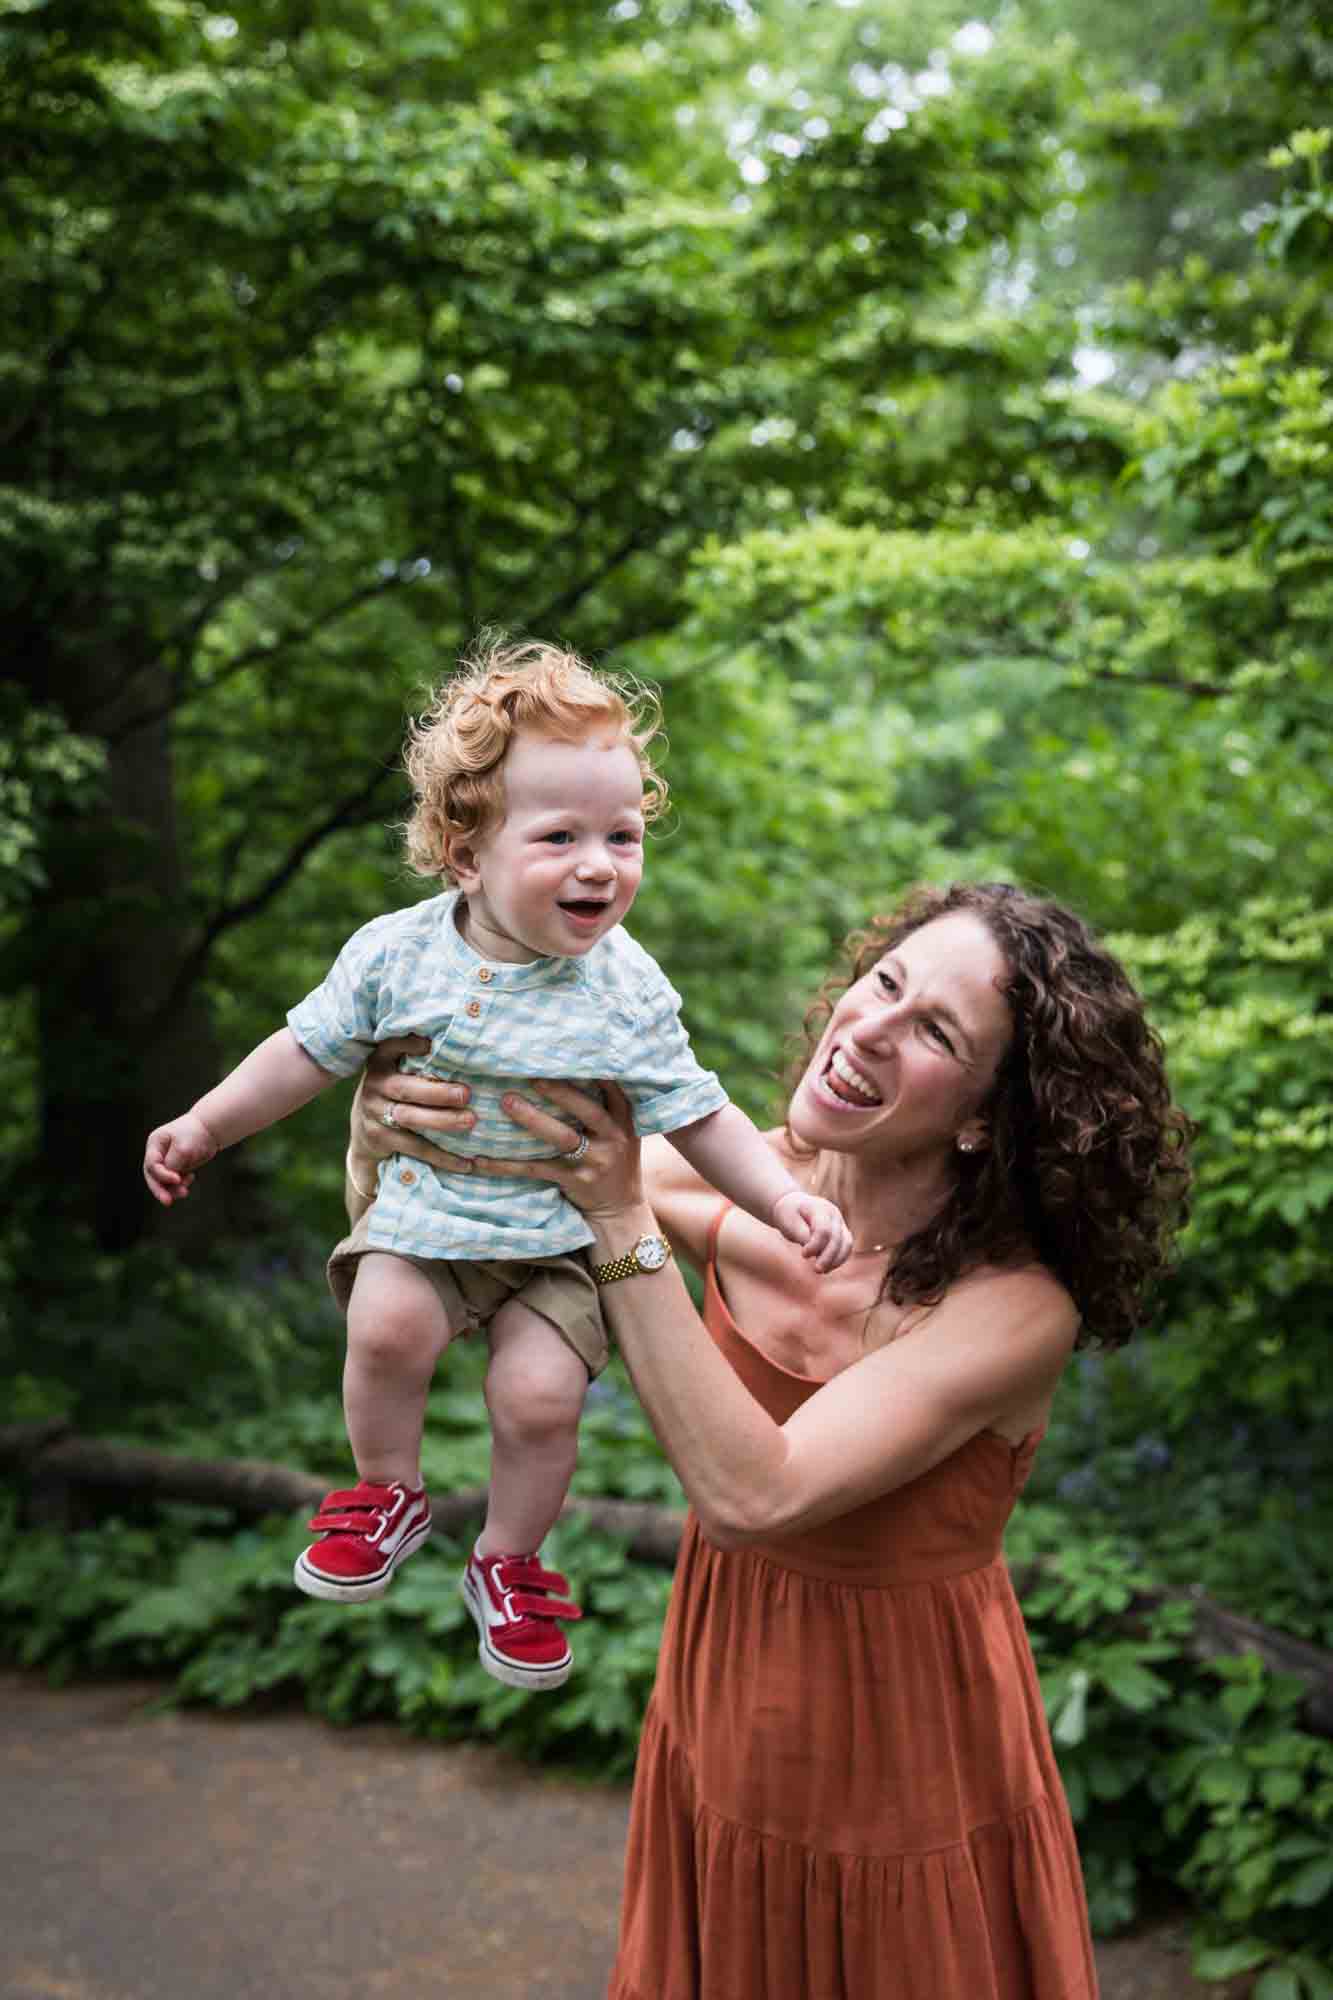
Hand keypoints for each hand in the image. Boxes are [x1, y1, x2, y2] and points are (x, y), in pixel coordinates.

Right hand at [144, 1111, 217, 1205]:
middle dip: (160, 1190)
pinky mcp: (176, 1168)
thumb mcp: (184, 1148)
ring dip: (172, 1189)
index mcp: (155, 1143)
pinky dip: (181, 1184)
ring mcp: (166, 1161)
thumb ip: (173, 1164)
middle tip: (168, 1202)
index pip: (152, 1164)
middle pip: (153, 1176)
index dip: (162, 1175)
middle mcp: (157, 1154)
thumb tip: (168, 1180)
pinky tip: (191, 1178)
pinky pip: (174, 1182)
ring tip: (185, 1193)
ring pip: (164, 1181)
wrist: (210, 1129)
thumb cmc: (195, 1134)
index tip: (177, 1179)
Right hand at [352, 1036, 475, 1169]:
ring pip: (409, 1118)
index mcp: (381, 1062)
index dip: (408, 1044)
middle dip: (438, 1092)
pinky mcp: (380, 1138)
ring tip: (470, 1121)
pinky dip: (440, 1155)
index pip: (391, 1047)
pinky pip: (414, 1147)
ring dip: (441, 1120)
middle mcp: (374, 1084)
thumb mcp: (398, 1070)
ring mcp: (374, 1113)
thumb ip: (419, 1060)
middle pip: (406, 1088)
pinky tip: (465, 1161)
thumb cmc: (395, 1092)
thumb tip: (463, 1042)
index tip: (429, 1044)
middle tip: (466, 1094)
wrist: (365, 1132)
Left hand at [463, 1078, 645, 1219]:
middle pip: (586, 1110)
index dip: (592, 1069)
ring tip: (507, 1103)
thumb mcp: (619, 1129)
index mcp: (622, 1118)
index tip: (568, 1050)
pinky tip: (482, 1159)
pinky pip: (537, 1169)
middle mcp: (614, 1137)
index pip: (611, 1087)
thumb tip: (571, 1065)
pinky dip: (508, 1164)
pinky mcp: (575, 1181)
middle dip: (559, 1092)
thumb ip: (603, 1103)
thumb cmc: (613, 1158)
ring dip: (533, 1120)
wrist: (619, 1207)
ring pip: (562, 1137)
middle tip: (532, 1075)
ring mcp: (596, 1160)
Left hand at [771, 1189, 852, 1274]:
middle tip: (816, 1270)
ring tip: (822, 1271)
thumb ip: (802, 1235)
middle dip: (828, 1257)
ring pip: (846, 1244)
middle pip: (837, 1238)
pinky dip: (839, 1259)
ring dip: (836, 1260)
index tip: (803, 1255)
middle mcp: (834, 1214)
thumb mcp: (789, 1222)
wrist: (794, 1206)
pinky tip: (827, 1268)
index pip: (823, 1229)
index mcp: (820, 1207)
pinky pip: (846, 1248)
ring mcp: (840, 1222)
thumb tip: (815, 1252)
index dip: (815, 1245)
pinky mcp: (842, 1232)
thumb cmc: (789, 1214)